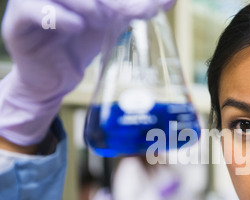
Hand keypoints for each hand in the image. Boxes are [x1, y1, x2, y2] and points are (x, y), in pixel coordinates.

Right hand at [0, 0, 175, 146]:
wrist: (57, 81)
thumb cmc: (80, 47)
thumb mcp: (110, 24)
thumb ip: (134, 9)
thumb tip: (170, 1)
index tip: (150, 7)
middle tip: (133, 12)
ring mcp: (30, 4)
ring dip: (85, 3)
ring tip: (102, 19)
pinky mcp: (18, 24)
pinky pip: (31, 10)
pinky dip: (57, 15)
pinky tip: (77, 26)